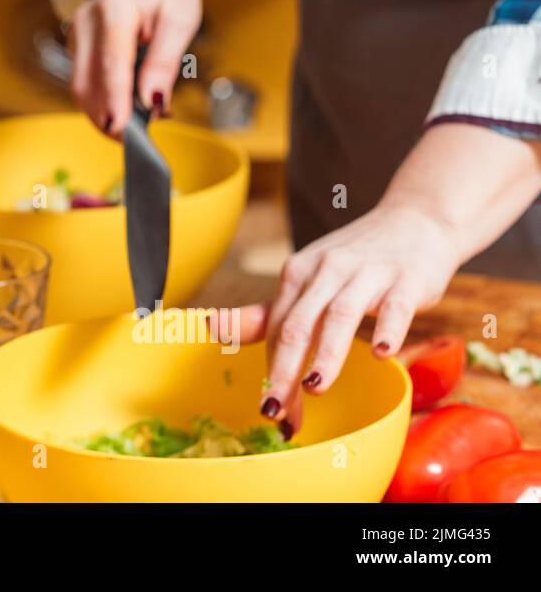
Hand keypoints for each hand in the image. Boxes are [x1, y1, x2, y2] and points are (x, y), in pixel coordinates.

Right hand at [67, 0, 198, 134]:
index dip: (115, 101)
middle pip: (86, 84)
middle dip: (108, 117)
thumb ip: (165, 62)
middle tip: (136, 140)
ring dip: (105, 113)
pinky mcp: (75, 48)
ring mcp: (75, 36)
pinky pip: (84, 83)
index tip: (121, 131)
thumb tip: (153, 103)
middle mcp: (85, 23)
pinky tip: (125, 108)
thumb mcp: (181, 19)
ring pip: (81, 89)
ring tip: (136, 125)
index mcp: (114, 10)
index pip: (111, 65)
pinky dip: (103, 102)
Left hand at [231, 201, 458, 437]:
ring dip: (326, 353)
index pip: (277, 329)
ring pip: (339, 315)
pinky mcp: (406, 279)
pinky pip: (395, 306)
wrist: (417, 222)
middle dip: (283, 369)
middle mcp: (326, 270)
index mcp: (297, 273)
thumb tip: (215, 329)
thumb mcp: (308, 281)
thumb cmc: (356, 262)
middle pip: (298, 324)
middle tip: (274, 409)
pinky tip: (382, 354)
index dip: (270, 371)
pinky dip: (387, 329)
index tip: (271, 412)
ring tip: (314, 387)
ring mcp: (367, 273)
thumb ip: (268, 313)